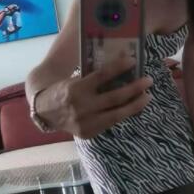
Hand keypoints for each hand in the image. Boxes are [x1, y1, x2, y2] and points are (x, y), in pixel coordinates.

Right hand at [35, 57, 152, 138]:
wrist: (44, 112)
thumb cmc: (63, 90)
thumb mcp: (74, 79)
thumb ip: (94, 77)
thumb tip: (121, 67)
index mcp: (75, 88)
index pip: (101, 75)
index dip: (118, 67)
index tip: (133, 60)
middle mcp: (81, 106)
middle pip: (114, 97)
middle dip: (134, 88)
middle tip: (148, 80)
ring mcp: (85, 122)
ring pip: (117, 114)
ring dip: (135, 105)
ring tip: (147, 97)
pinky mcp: (88, 133)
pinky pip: (110, 123)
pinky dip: (123, 115)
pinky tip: (133, 108)